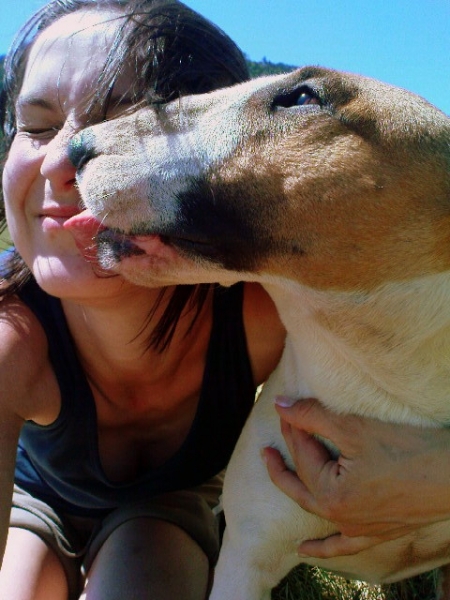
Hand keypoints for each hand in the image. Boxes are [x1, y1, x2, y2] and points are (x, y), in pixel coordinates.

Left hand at [263, 398, 449, 557]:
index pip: (302, 454)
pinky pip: (342, 545)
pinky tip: (305, 551)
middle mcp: (340, 516)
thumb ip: (312, 416)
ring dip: (295, 492)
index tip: (286, 410)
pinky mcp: (375, 533)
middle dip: (281, 463)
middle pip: (301, 484)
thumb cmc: (406, 448)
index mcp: (330, 493)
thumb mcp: (353, 427)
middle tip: (266, 447)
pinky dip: (322, 548)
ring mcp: (358, 528)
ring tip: (277, 476)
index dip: (293, 429)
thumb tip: (280, 405)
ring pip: (315, 511)